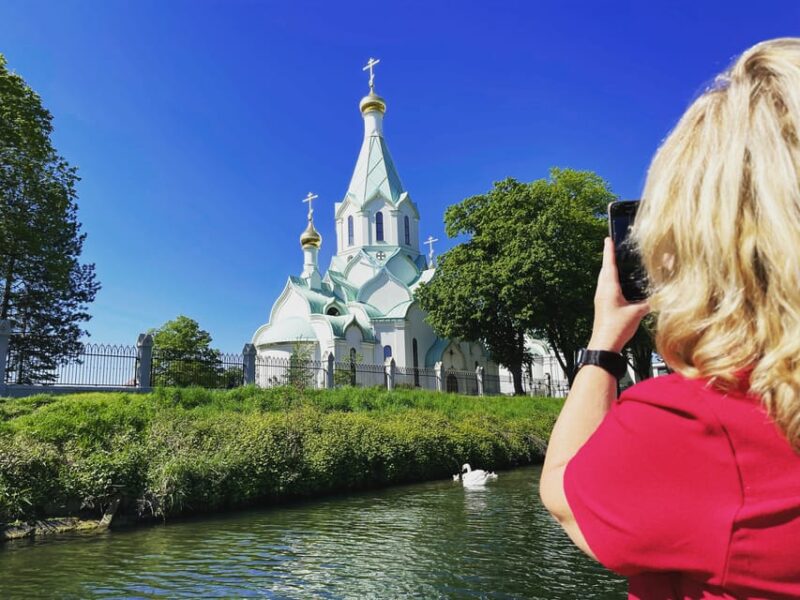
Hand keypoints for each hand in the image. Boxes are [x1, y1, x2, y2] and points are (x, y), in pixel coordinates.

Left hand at [588, 237, 649, 352]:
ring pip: (604, 278)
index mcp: (609, 288)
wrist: (604, 345)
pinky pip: (606, 286)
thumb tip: (662, 293)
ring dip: (609, 268)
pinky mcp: (602, 304)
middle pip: (605, 269)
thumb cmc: (617, 328)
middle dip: (610, 257)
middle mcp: (602, 290)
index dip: (609, 251)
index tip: (608, 238)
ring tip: (616, 260)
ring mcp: (601, 298)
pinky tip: (617, 282)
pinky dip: (611, 279)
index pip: (609, 264)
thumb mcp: (637, 313)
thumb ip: (650, 301)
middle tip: (613, 246)